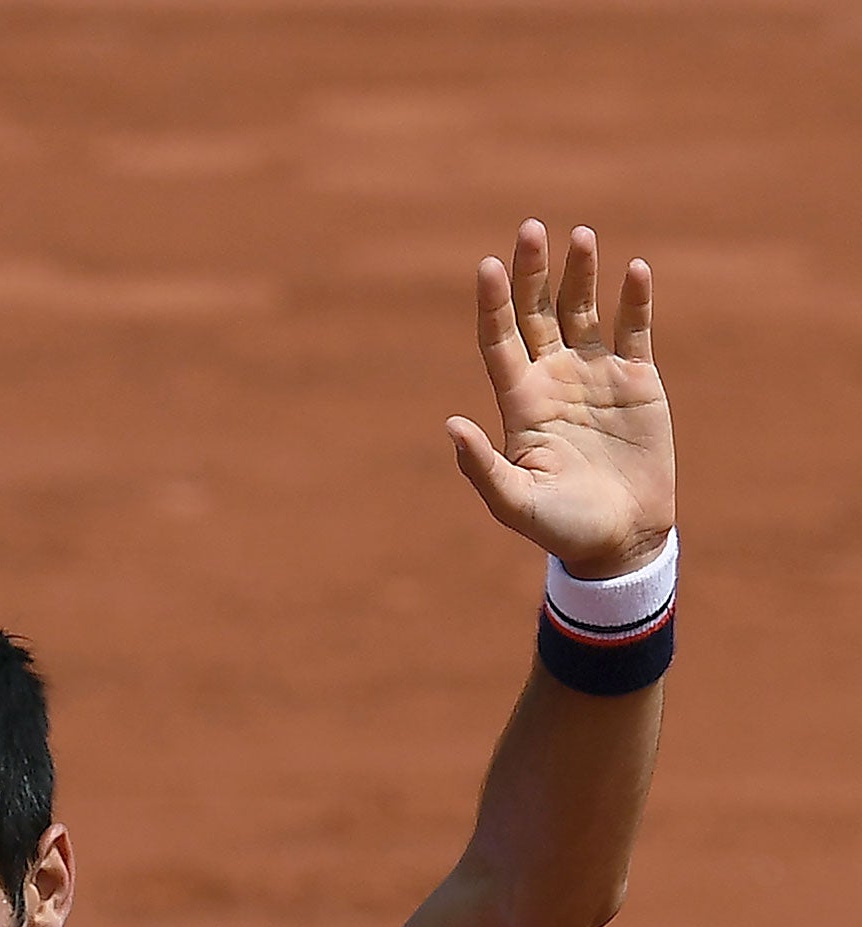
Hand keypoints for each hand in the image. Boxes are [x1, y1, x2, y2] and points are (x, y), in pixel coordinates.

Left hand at [447, 221, 675, 579]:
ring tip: (581, 235)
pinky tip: (635, 269)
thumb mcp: (513, 501)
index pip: (499, 339)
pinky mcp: (637, 379)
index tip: (488, 265)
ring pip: (583, 311)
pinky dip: (635, 300)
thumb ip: (482, 466)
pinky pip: (633, 329)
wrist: (620, 538)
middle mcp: (552, 378)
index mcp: (519, 401)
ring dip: (581, 274)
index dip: (493, 303)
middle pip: (537, 312)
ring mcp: (595, 375)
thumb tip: (450, 425)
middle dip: (533, 272)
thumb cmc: (559, 525)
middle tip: (530, 229)